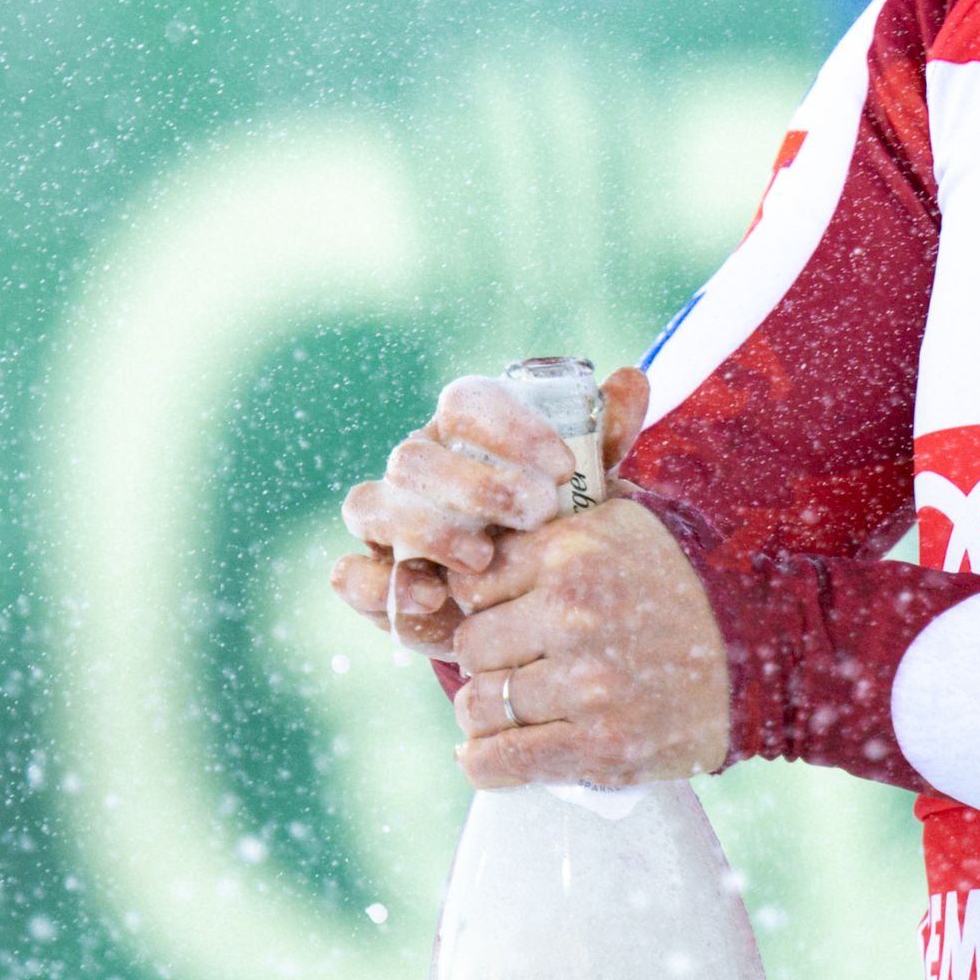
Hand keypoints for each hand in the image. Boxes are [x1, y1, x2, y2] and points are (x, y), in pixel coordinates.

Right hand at [329, 366, 645, 656]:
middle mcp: (415, 468)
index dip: (508, 429)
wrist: (522, 601)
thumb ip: (605, 436)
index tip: (563, 468)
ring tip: (484, 559)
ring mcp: (385, 521)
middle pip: (414, 456)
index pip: (464, 403)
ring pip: (371, 505)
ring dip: (427, 531)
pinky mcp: (370, 578)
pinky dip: (379, 585)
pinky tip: (432, 598)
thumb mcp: (585, 486)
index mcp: (460, 433)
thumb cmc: (551, 528)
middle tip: (536, 515)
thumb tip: (631, 378)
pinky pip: (348, 573)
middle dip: (473, 485)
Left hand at [448, 496, 731, 789]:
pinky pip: (505, 760)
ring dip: (484, 712)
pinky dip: (486, 762)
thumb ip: (563, 523)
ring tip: (504, 712)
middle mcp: (571, 614)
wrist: (767, 653)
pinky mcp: (601, 746)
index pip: (474, 583)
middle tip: (506, 667)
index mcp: (572, 553)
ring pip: (481, 704)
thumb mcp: (629, 524)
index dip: (482, 604)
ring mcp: (585, 684)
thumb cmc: (692, 586)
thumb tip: (494, 528)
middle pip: (472, 645)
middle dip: (485, 658)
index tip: (498, 617)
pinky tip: (487, 756)